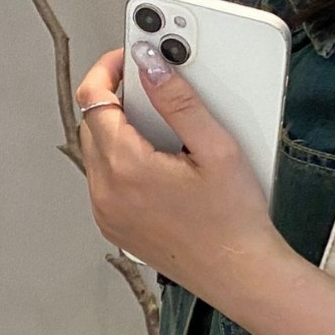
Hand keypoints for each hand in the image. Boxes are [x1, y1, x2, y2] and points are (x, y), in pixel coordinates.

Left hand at [75, 43, 283, 302]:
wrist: (243, 276)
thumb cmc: (237, 222)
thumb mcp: (216, 150)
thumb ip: (179, 101)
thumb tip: (151, 62)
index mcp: (125, 167)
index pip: (92, 97)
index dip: (108, 69)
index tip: (128, 57)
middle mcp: (106, 192)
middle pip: (92, 124)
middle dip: (117, 101)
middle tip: (153, 90)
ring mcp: (108, 215)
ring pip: (97, 154)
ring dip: (120, 133)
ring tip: (162, 132)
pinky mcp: (117, 230)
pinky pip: (107, 183)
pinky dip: (123, 164)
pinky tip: (160, 167)